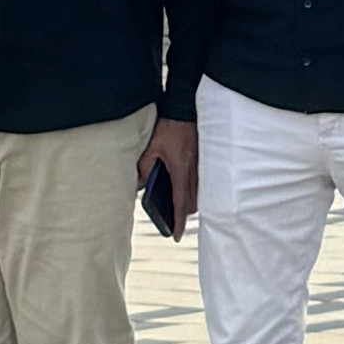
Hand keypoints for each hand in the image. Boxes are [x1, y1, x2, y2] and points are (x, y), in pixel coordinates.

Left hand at [144, 114, 198, 230]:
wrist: (185, 108)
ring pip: (199, 193)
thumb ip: (145, 167)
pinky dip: (194, 189)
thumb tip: (140, 185)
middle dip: (184, 214)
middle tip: (174, 220)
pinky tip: (186, 186)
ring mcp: (201, 165)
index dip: (178, 222)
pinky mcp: (203, 159)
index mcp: (180, 170)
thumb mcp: (151, 146)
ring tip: (179, 206)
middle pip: (192, 203)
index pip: (180, 203)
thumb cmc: (169, 126)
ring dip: (190, 202)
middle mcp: (194, 170)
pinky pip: (201, 182)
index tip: (175, 236)